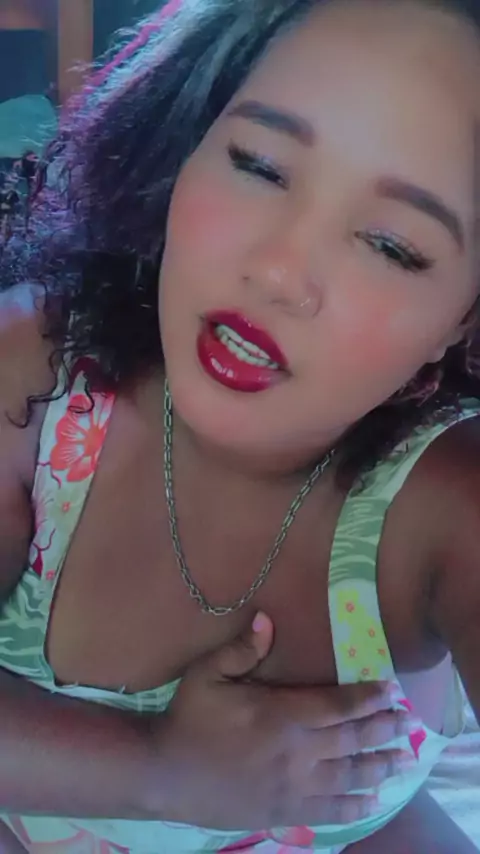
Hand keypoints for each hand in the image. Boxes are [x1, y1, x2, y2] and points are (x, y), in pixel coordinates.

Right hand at [146, 613, 414, 829]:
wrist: (165, 774)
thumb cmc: (188, 718)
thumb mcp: (207, 674)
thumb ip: (240, 649)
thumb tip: (267, 619)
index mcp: (282, 715)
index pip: (338, 705)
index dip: (368, 697)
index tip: (390, 691)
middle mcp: (297, 751)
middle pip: (352, 739)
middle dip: (383, 729)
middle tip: (407, 723)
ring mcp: (293, 785)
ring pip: (348, 775)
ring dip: (379, 766)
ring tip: (402, 759)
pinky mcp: (284, 810)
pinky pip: (329, 810)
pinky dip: (354, 806)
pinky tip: (372, 801)